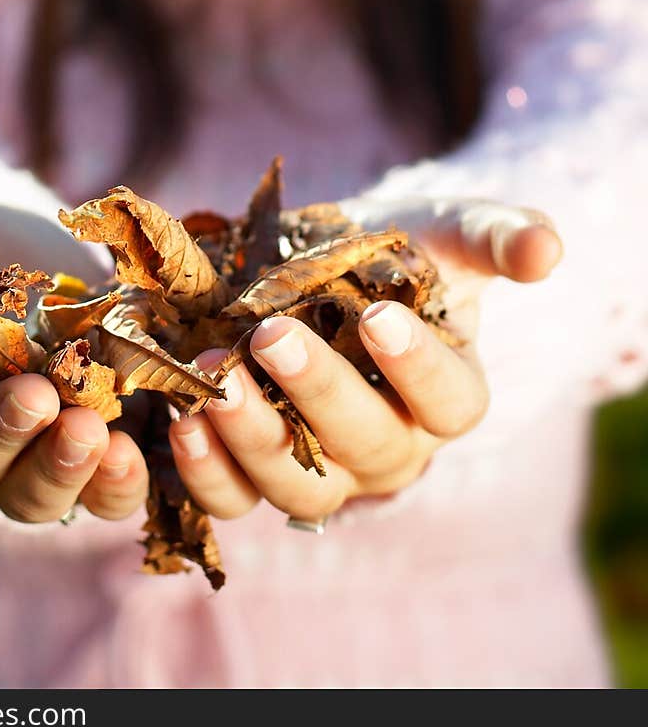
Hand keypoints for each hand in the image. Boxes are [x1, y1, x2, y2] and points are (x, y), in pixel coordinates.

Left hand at [167, 197, 561, 523]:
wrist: (326, 262)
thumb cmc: (401, 250)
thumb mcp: (451, 231)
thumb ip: (497, 235)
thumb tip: (546, 249)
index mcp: (448, 397)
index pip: (448, 402)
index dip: (415, 367)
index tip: (377, 317)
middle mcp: (391, 450)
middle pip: (365, 446)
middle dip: (317, 392)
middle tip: (271, 336)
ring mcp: (321, 470)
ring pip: (295, 484)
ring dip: (251, 435)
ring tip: (212, 378)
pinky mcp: (254, 473)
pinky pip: (233, 494)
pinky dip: (205, 469)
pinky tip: (180, 418)